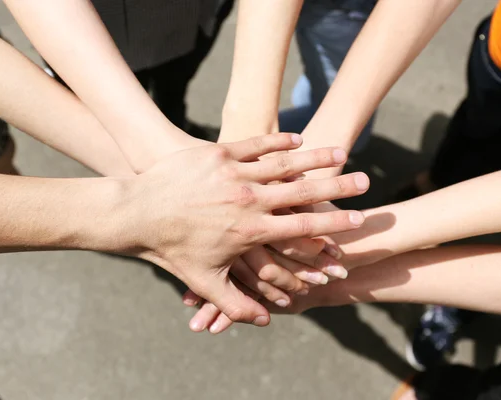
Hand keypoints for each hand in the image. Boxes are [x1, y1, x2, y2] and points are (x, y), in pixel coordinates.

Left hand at [110, 134, 367, 326]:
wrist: (135, 211)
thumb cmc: (170, 249)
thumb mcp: (204, 281)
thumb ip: (237, 304)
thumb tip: (266, 322)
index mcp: (250, 230)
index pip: (303, 226)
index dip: (334, 224)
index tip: (358, 220)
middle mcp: (248, 198)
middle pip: (302, 191)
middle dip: (338, 186)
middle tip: (365, 179)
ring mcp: (233, 172)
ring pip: (283, 163)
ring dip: (314, 158)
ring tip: (340, 152)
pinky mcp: (218, 153)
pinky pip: (256, 144)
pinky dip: (278, 141)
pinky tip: (298, 138)